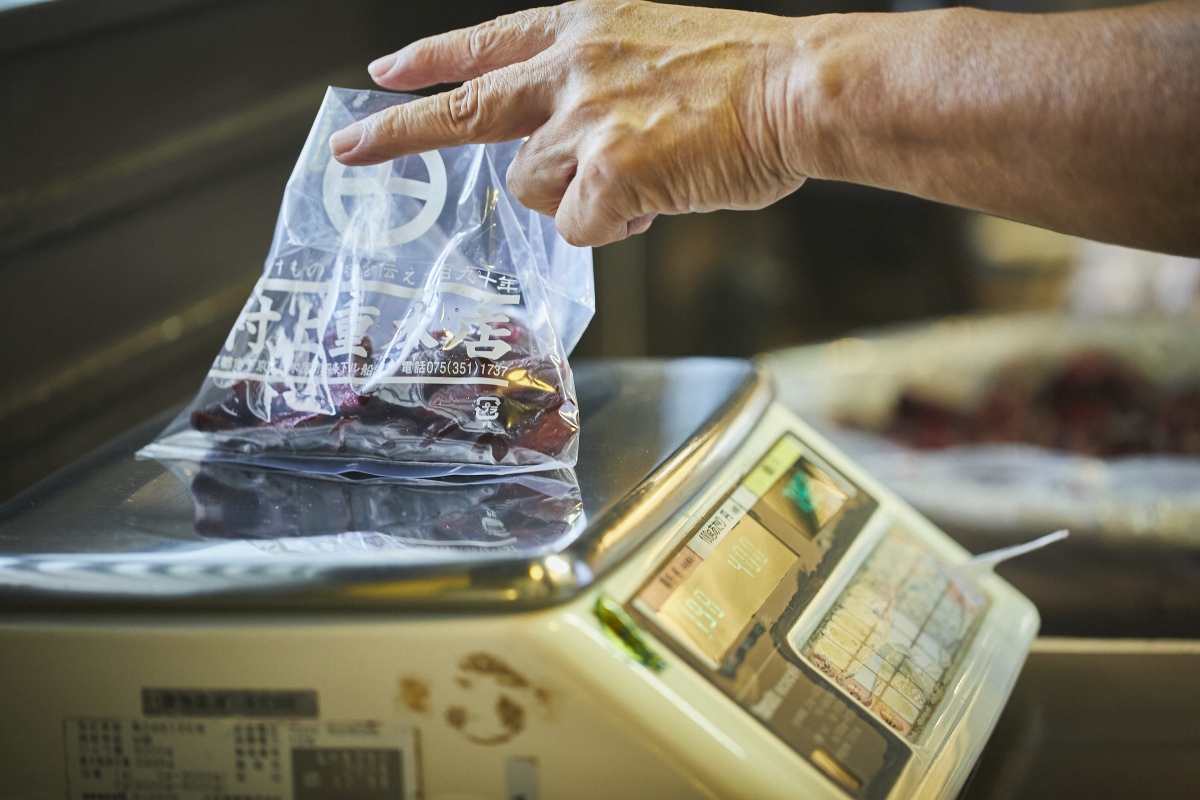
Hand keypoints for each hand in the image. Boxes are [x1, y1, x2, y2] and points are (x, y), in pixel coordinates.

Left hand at [330, 0, 811, 246]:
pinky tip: (652, 207)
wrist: (800, 89)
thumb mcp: (653, 46)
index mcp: (582, 29)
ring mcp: (586, 121)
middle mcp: (570, 69)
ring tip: (638, 181)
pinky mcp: (609, 174)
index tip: (385, 73)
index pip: (486, 44)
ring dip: (572, 198)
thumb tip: (559, 145)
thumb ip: (593, 83)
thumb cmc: (743, 76)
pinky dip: (611, 229)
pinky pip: (576, 228)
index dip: (431, 61)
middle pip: (465, 111)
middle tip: (350, 147)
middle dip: (398, 132)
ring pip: (530, 188)